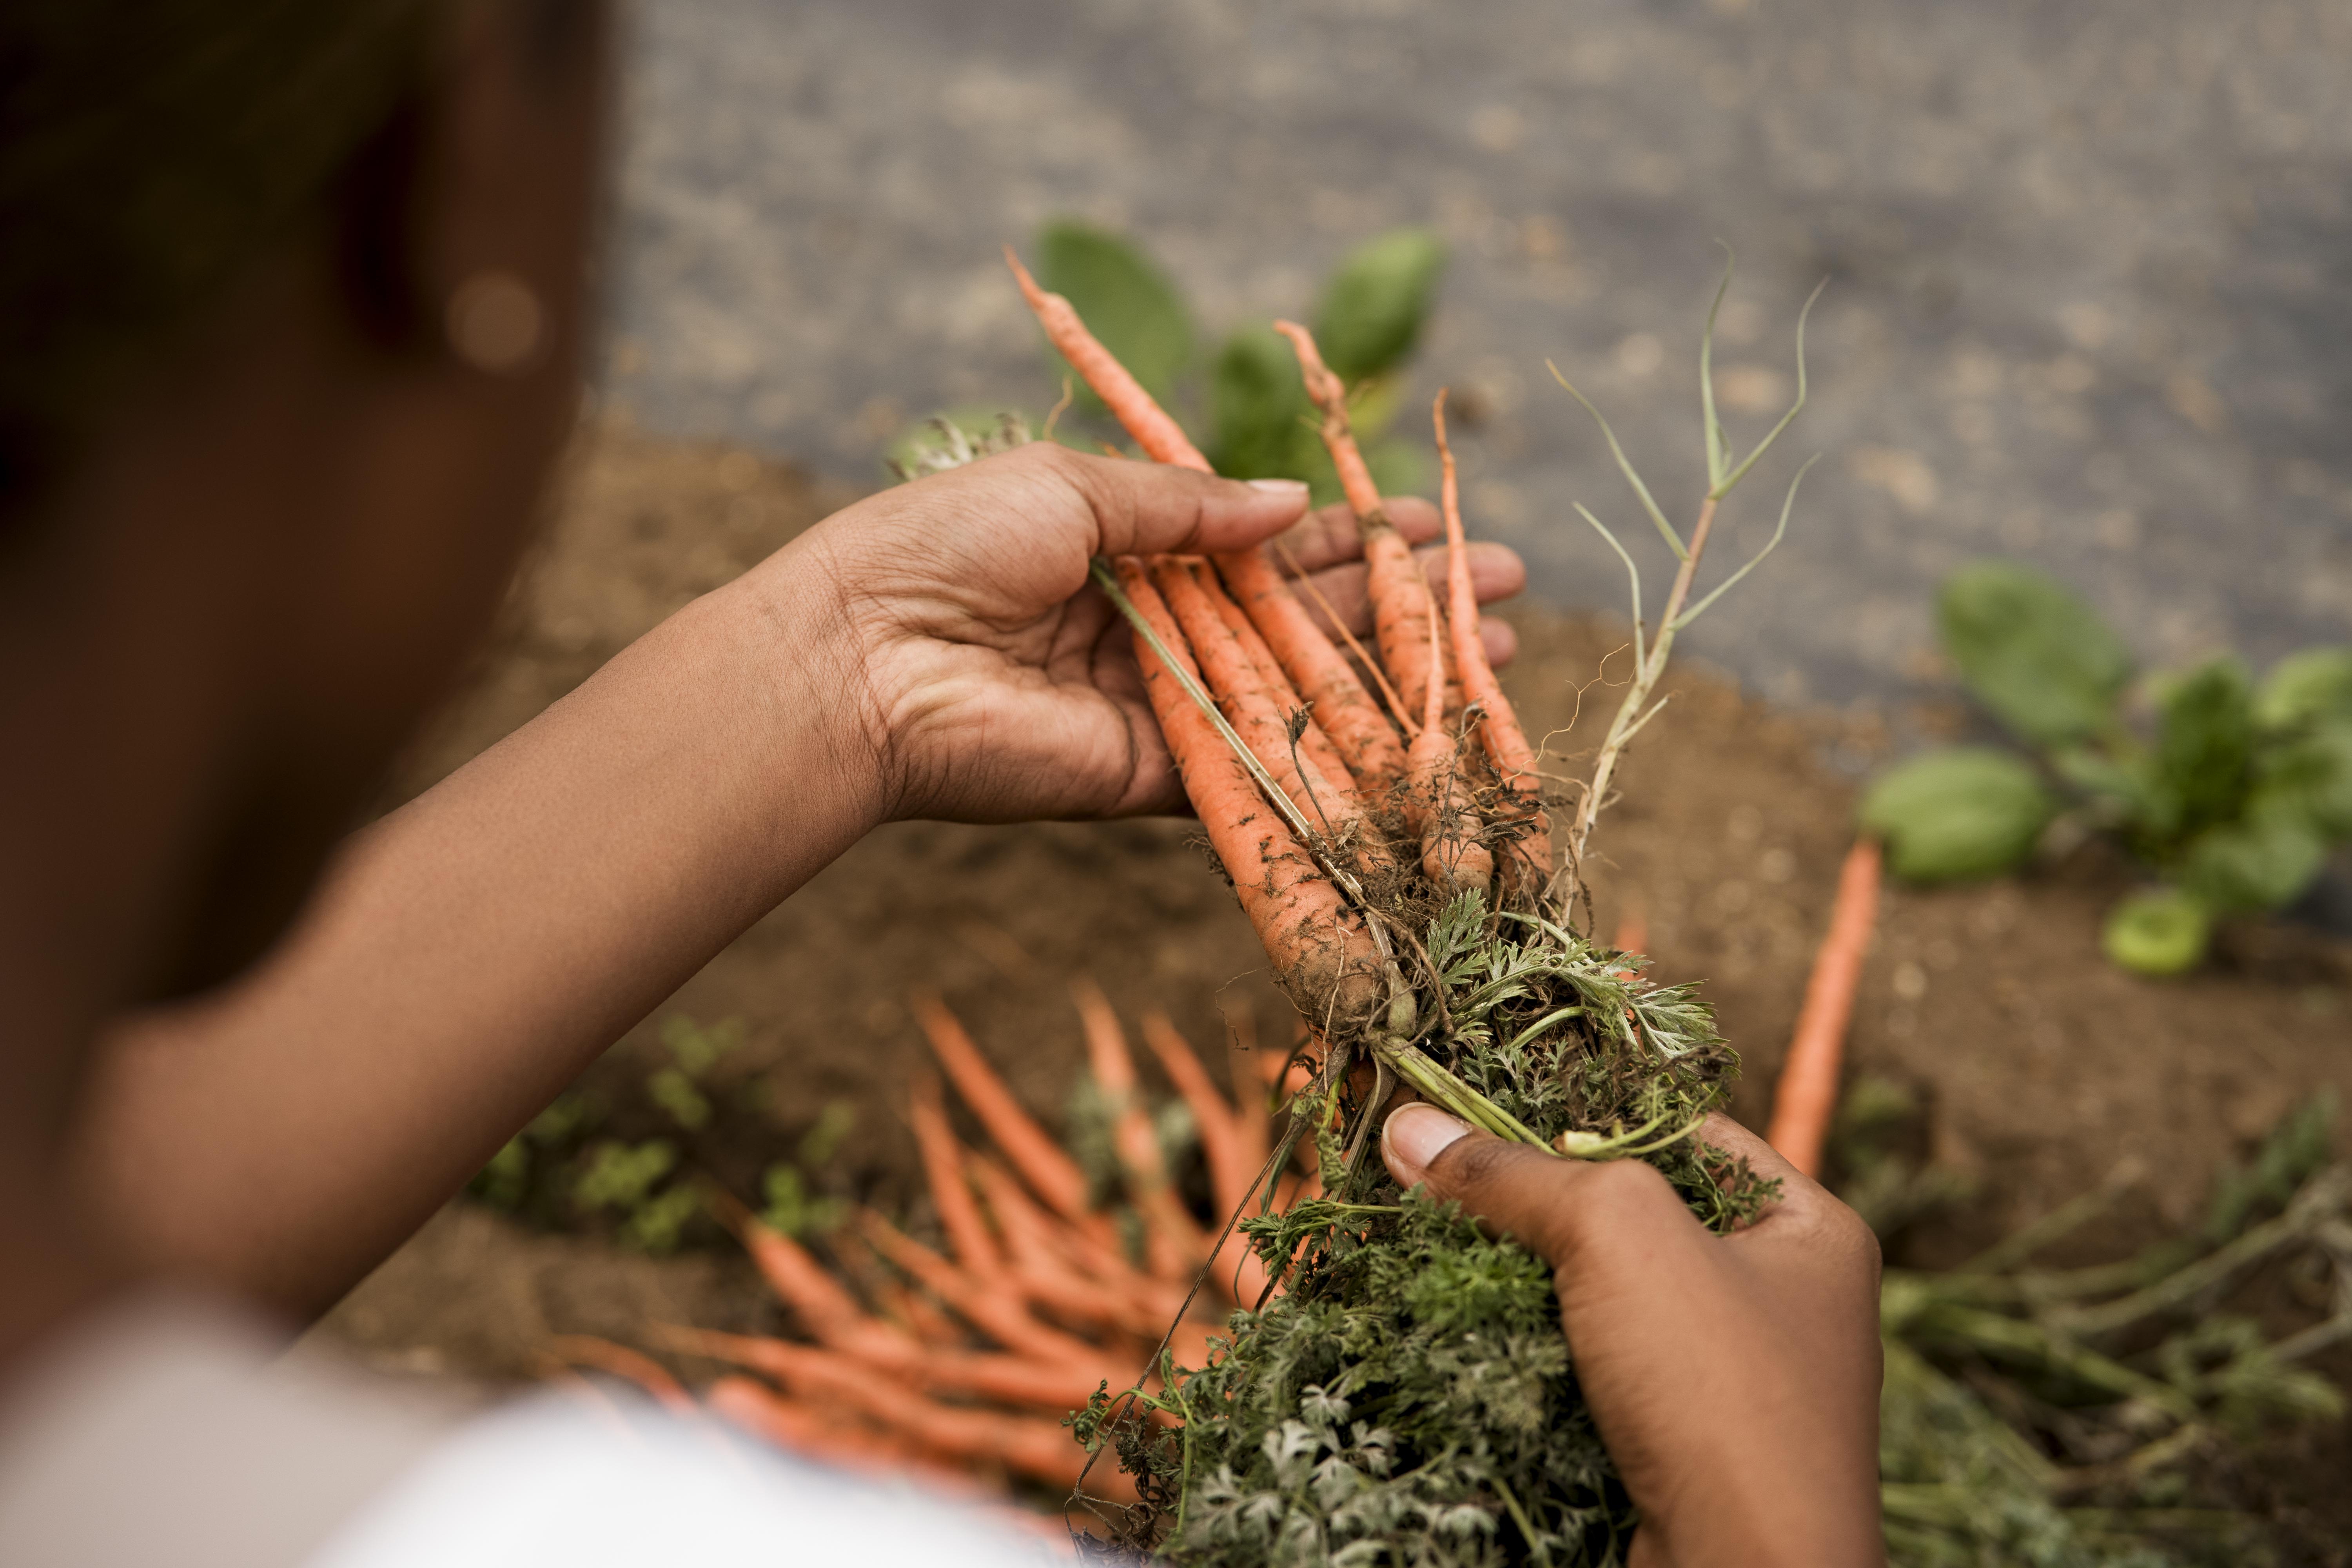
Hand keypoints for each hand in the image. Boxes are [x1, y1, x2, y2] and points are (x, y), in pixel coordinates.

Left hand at [769, 442, 1526, 823]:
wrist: (861, 655)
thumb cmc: (944, 546)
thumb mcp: (1072, 487)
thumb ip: (1188, 503)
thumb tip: (1297, 502)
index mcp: (1134, 548)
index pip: (1269, 542)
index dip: (1353, 536)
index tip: (1433, 527)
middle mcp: (1160, 627)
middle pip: (1305, 617)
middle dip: (1403, 602)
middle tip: (1501, 586)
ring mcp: (1163, 706)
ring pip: (1301, 692)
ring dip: (1396, 675)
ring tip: (1495, 654)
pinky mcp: (1154, 778)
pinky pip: (1255, 771)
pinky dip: (1333, 758)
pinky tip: (1416, 742)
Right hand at [1382, 1105, 1884, 1567]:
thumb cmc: (1717, 1389)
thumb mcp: (1615, 1236)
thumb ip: (1512, 1174)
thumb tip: (1407, 1127)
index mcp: (1809, 1229)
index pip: (1680, 1130)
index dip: (1581, 1111)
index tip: (1482, 1104)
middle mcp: (1782, 1301)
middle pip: (1634, 1215)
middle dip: (1537, 1201)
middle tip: (1441, 1175)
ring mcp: (1731, 1384)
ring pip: (1605, 1302)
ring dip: (1524, 1282)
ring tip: (1435, 1245)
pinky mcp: (1677, 1451)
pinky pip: (1593, 1376)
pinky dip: (1531, 1355)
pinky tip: (1467, 1333)